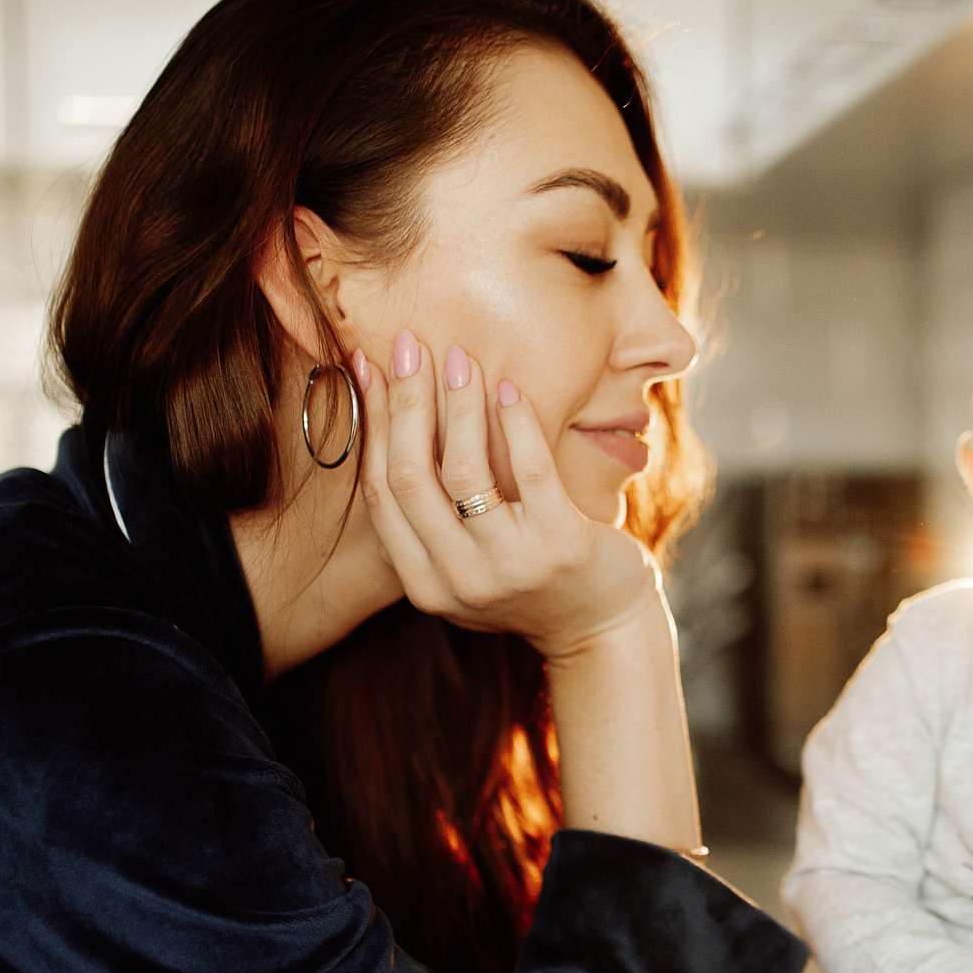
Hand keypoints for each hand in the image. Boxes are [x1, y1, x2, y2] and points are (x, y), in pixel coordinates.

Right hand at [353, 331, 659, 661]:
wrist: (605, 628)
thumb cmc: (533, 580)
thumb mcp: (467, 563)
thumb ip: (431, 517)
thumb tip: (395, 413)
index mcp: (424, 583)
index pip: (380, 491)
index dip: (372, 423)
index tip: (368, 367)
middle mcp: (457, 582)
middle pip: (410, 476)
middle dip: (407, 402)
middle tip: (410, 345)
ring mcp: (509, 567)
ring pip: (463, 471)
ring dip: (459, 405)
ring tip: (461, 359)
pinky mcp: (560, 547)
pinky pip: (528, 471)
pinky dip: (516, 423)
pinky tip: (511, 390)